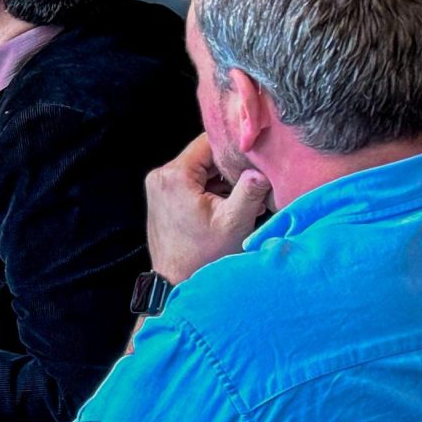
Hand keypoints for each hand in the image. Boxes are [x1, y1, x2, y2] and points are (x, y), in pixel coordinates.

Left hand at [144, 133, 271, 284]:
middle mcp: (161, 175)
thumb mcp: (234, 222)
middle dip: (230, 167)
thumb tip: (262, 170)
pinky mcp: (163, 196)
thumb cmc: (203, 255)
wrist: (175, 280)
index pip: (207, 141)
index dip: (233, 146)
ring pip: (200, 169)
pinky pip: (191, 182)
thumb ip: (249, 192)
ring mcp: (160, 186)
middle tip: (254, 183)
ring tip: (246, 199)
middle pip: (204, 156)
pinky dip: (211, 190)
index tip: (255, 156)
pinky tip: (230, 206)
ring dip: (223, 181)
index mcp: (175, 175)